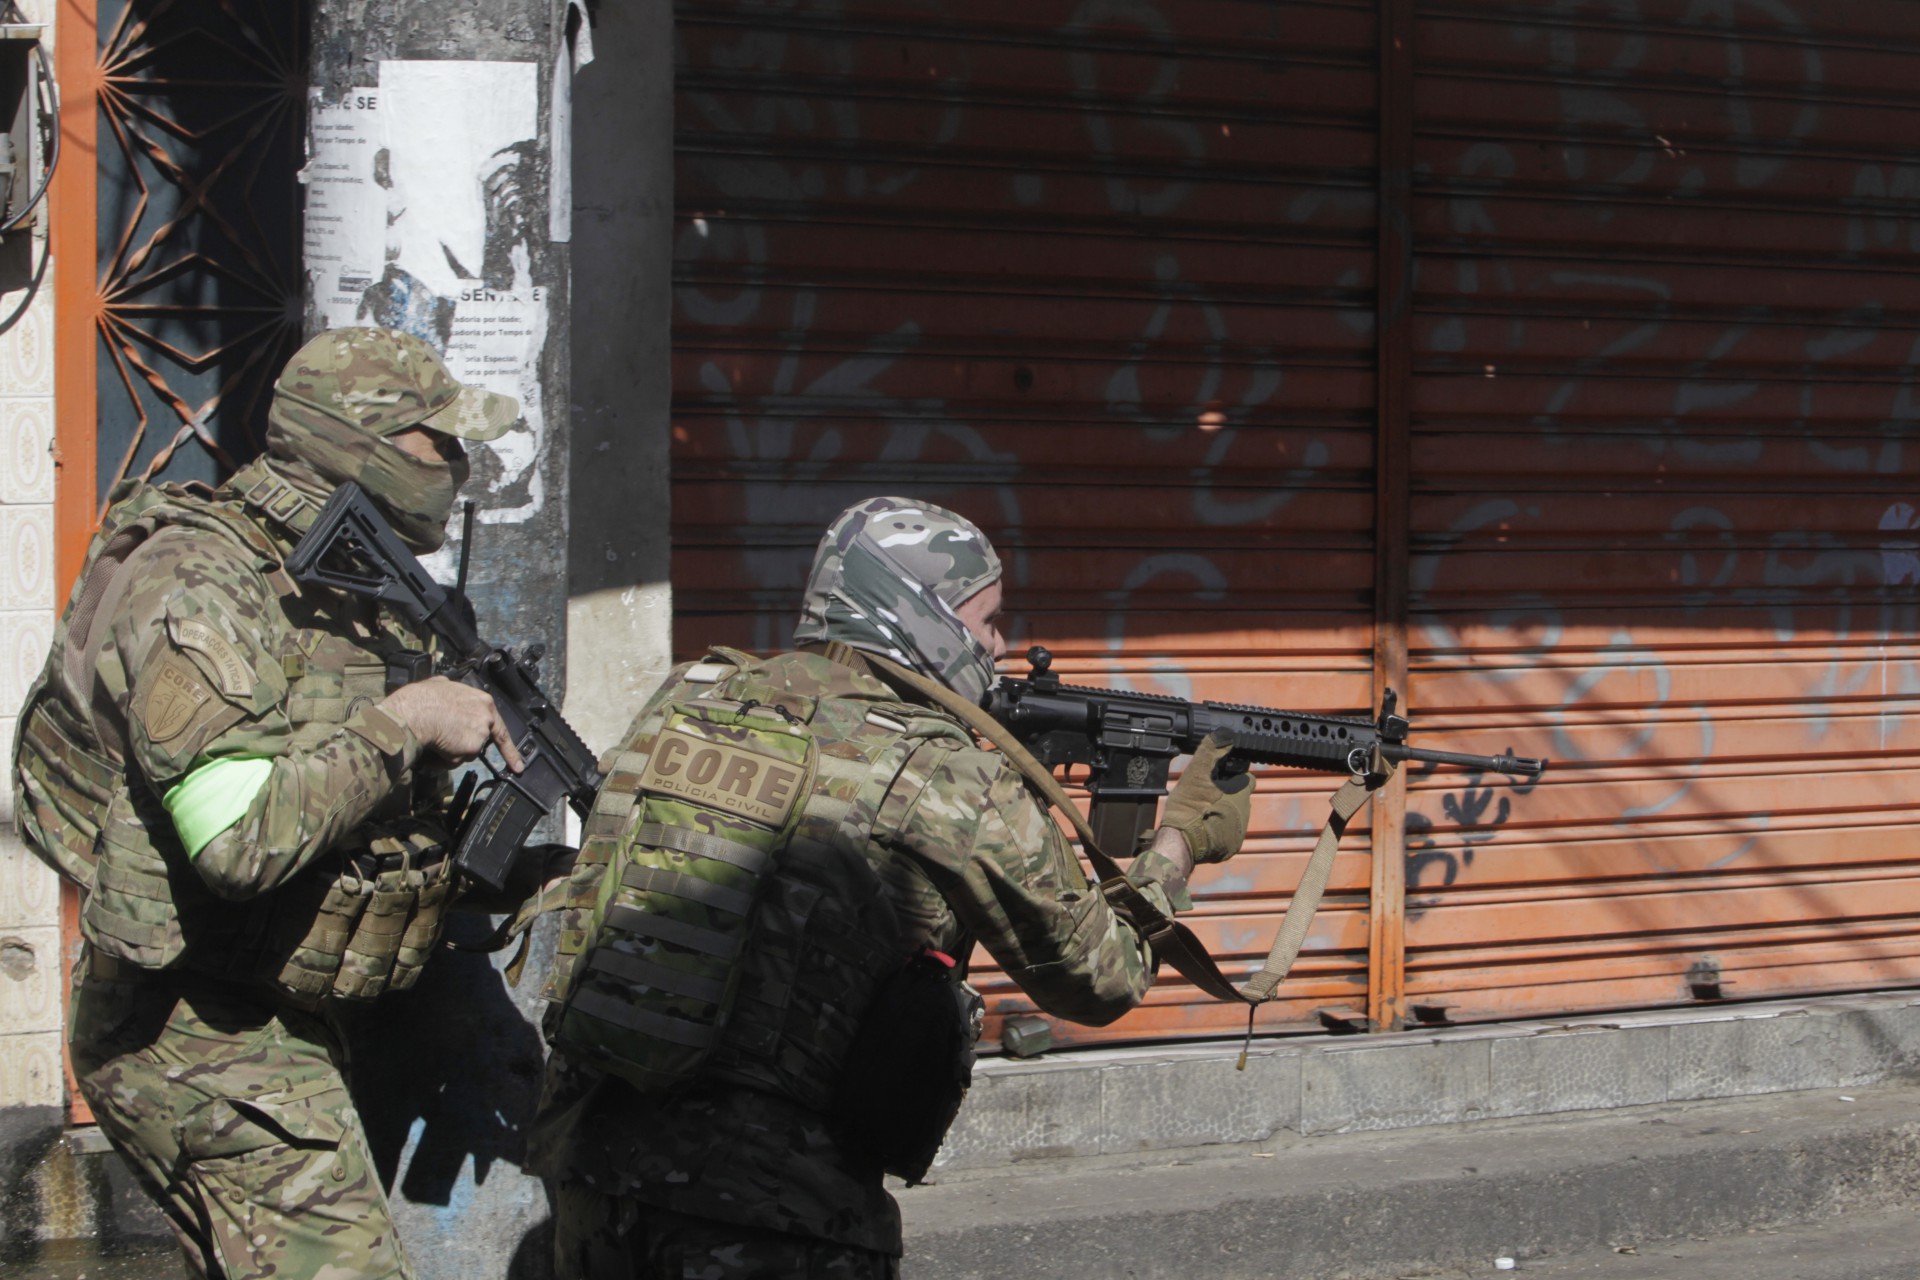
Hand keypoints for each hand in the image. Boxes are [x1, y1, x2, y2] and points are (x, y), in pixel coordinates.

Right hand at [380, 677, 523, 770]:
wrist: (414, 712)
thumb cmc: (422, 698)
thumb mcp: (442, 686)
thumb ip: (453, 693)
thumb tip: (446, 688)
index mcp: (483, 701)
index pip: (500, 727)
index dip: (508, 748)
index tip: (518, 765)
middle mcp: (486, 718)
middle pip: (480, 739)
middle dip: (467, 745)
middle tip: (451, 742)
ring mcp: (481, 735)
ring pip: (466, 752)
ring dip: (451, 750)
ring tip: (435, 736)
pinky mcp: (471, 749)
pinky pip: (455, 760)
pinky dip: (444, 758)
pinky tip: (434, 746)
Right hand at [1157, 731, 1252, 863]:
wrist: (1181, 841)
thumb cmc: (1188, 807)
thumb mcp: (1196, 774)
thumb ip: (1210, 752)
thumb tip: (1223, 735)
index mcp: (1240, 793)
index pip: (1248, 779)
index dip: (1235, 777)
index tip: (1221, 779)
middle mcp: (1245, 813)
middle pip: (1240, 798)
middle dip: (1228, 796)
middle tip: (1207, 796)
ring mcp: (1239, 832)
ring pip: (1235, 816)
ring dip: (1224, 813)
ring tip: (1204, 813)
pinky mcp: (1231, 847)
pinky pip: (1229, 834)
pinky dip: (1219, 830)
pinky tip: (1204, 827)